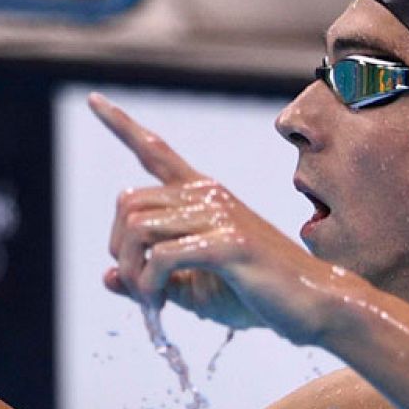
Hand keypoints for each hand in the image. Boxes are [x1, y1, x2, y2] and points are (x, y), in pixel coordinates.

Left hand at [89, 93, 347, 344]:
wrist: (314, 308)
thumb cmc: (258, 297)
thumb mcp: (194, 289)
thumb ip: (151, 279)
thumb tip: (107, 278)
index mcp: (203, 197)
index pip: (156, 152)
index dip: (122, 126)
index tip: (93, 101)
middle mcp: (209, 196)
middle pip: (128, 203)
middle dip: (119, 250)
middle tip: (138, 290)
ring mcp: (220, 215)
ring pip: (138, 228)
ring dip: (132, 272)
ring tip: (152, 302)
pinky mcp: (229, 243)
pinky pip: (162, 256)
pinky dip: (150, 284)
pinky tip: (161, 302)